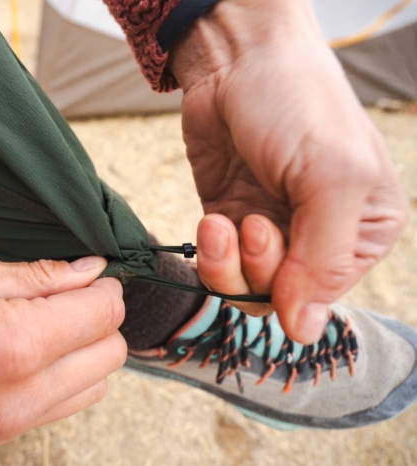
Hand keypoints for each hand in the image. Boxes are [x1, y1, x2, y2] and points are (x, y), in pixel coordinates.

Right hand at [0, 255, 125, 450]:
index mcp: (14, 344)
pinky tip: (29, 355)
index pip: (103, 316)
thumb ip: (41, 276)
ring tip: (47, 326)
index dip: (106, 288)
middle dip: (99, 319)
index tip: (92, 274)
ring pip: (95, 387)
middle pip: (110, 355)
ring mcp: (11, 425)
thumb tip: (90, 271)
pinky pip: (61, 408)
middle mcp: (22, 395)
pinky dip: (63, 378)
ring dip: (85, 352)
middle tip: (69, 295)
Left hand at [168, 0, 407, 341]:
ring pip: (244, 288)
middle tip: (250, 225)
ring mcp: (270, 228)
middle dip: (258, 269)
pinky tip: (210, 221)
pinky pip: (217, 266)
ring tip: (223, 223)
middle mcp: (318, 235)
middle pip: (280, 296)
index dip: (292, 283)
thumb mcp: (332, 179)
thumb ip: (324, 260)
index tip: (271, 236)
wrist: (238, 60)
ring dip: (228, 265)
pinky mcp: (230, 220)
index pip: (326, 295)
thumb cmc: (296, 105)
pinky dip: (209, 253)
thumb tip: (304, 331)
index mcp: (364, 230)